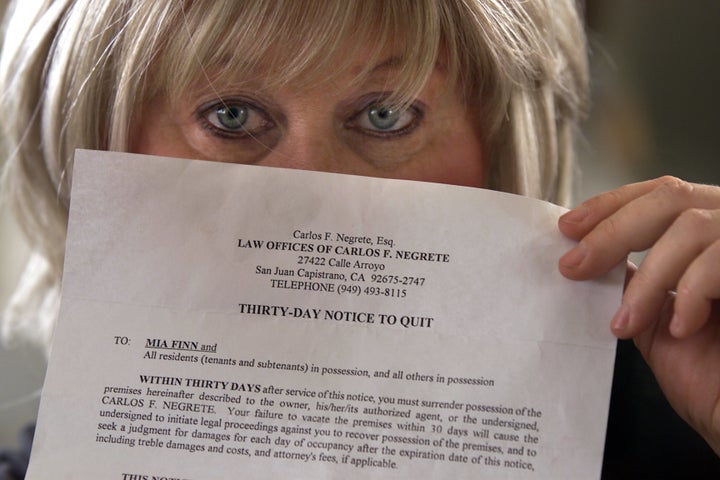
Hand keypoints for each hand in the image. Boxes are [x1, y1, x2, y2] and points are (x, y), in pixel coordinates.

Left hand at [556, 176, 719, 455]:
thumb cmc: (709, 377)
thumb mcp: (656, 323)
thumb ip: (632, 284)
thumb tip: (588, 254)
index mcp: (709, 237)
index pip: (660, 195)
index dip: (612, 204)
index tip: (568, 226)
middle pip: (672, 197)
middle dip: (613, 231)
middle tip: (574, 266)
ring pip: (693, 227)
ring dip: (648, 278)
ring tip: (626, 323)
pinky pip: (719, 261)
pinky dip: (690, 293)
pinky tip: (680, 328)